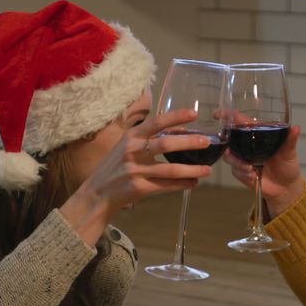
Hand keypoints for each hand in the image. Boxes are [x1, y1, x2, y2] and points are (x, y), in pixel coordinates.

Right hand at [61, 109, 211, 244]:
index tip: (194, 113)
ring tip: (208, 169)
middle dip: (189, 143)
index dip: (176, 116)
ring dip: (192, 169)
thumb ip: (149, 137)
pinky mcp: (140, 188)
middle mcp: (133, 151)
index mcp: (131, 137)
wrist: (97, 192)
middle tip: (206, 142)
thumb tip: (181, 130)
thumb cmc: (115, 166)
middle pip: (166, 144)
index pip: (156, 122)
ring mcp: (136, 170)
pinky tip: (194, 182)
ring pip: (171, 169)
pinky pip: (166, 185)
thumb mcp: (127, 146)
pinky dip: (182, 184)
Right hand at [222, 124, 304, 217]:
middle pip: (229, 139)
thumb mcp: (290, 152)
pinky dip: (243, 173)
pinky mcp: (241, 172)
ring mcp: (242, 159)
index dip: (227, 116)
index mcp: (257, 134)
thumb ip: (290, 140)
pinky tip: (253, 176)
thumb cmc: (288, 165)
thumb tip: (296, 127)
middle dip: (228, 145)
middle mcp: (246, 145)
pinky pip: (235, 171)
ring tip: (251, 168)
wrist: (286, 187)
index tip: (217, 114)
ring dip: (238, 163)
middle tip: (231, 151)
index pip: (239, 121)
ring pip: (229, 157)